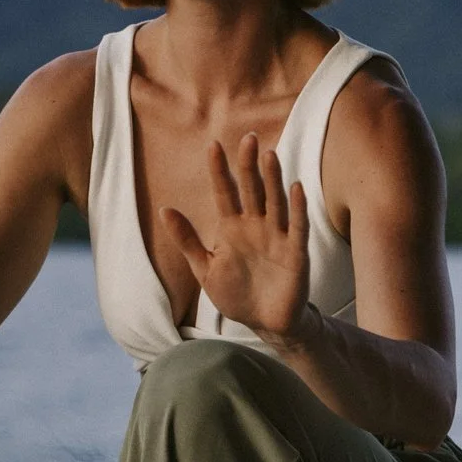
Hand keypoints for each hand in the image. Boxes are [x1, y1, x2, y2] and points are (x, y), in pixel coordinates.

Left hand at [160, 133, 310, 344]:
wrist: (263, 322)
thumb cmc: (236, 294)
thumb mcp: (204, 268)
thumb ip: (186, 240)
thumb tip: (164, 209)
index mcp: (231, 228)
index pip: (224, 193)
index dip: (219, 171)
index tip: (212, 146)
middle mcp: (256, 226)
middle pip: (252, 190)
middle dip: (249, 165)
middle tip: (248, 138)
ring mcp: (277, 237)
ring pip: (275, 202)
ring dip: (273, 180)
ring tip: (269, 155)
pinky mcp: (295, 253)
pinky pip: (297, 227)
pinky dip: (296, 208)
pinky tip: (295, 188)